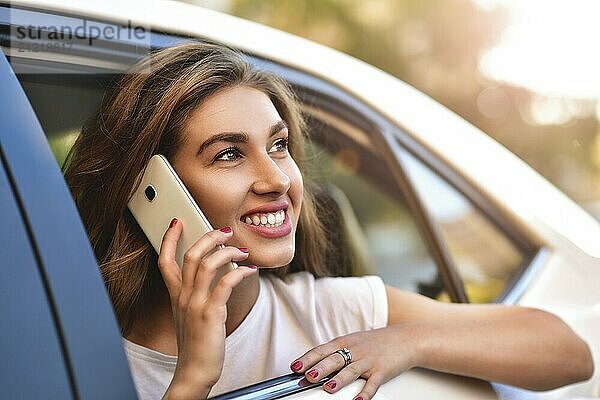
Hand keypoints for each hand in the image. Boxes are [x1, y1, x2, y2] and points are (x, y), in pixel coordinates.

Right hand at [159, 220, 257, 399]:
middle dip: (208, 237)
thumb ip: (194, 294)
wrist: (194, 371)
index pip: (165, 261)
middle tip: (224, 231)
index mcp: (176, 295)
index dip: (169, 239)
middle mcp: (183, 296)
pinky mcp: (211, 313)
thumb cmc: (196, 343)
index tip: (177, 222)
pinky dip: (240, 272)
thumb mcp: (188, 315)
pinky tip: (250, 271)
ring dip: (228, 252)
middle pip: (190, 255)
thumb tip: (212, 274)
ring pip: (207, 264)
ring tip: (243, 251)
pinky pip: (225, 283)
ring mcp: (196, 304)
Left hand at [290, 325, 417, 399]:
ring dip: (339, 380)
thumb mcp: (353, 341)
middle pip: (334, 359)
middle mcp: (355, 350)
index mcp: (345, 342)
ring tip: (328, 388)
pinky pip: (373, 383)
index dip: (307, 358)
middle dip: (320, 368)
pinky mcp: (382, 371)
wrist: (405, 339)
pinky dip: (365, 392)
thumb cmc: (375, 342)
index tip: (294, 367)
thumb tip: (314, 364)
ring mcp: (368, 361)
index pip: (322, 350)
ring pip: (351, 371)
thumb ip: (335, 352)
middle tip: (307, 376)